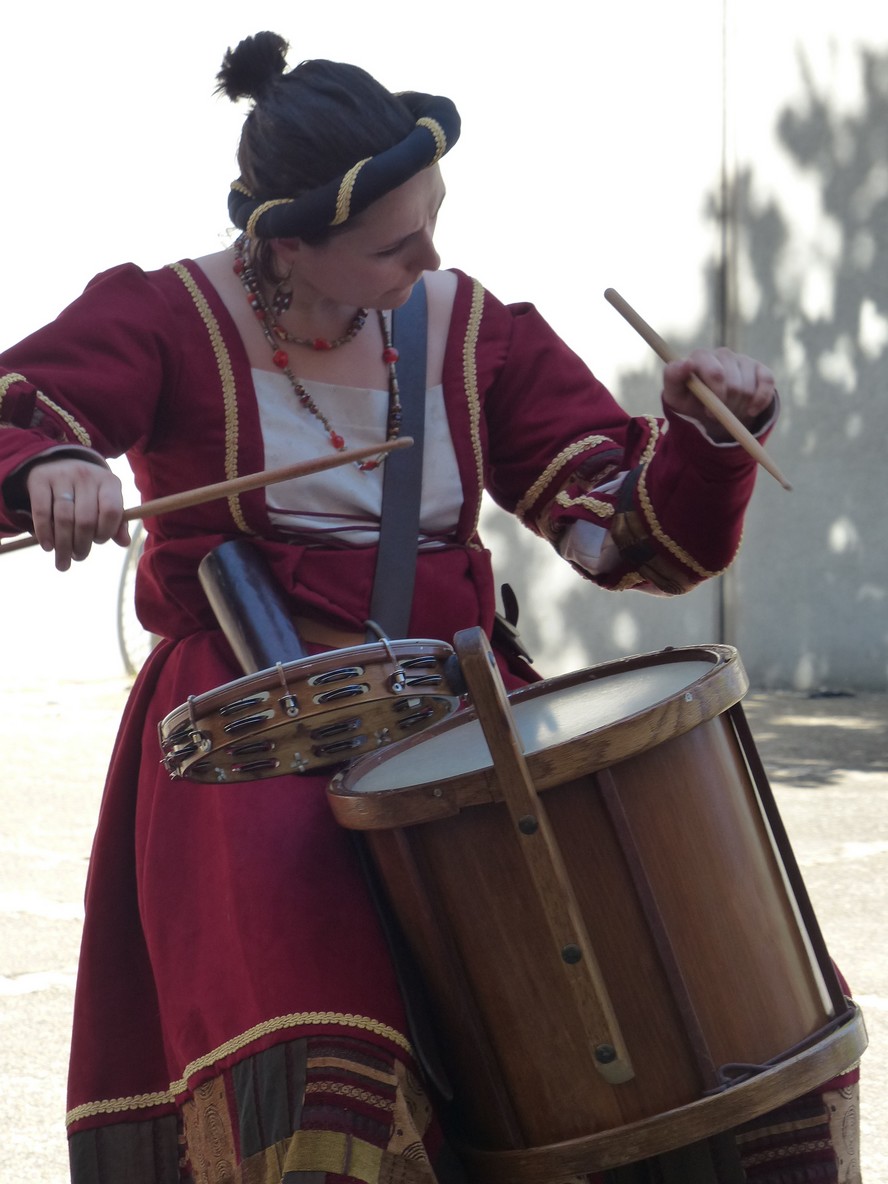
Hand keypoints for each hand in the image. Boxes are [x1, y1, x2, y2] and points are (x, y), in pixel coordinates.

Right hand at [26, 457, 129, 570]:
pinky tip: (48, 547)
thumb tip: (125, 543)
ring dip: (63, 545)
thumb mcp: (106, 500)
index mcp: (108, 482)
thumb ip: (117, 522)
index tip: (98, 542)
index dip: (106, 532)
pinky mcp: (40, 479)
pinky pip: (42, 511)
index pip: (112, 511)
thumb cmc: (88, 490)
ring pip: (64, 518)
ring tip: (63, 561)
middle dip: (82, 545)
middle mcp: (86, 476)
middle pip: (85, 519)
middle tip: (79, 557)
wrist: (59, 461)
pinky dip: (44, 532)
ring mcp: (62, 476)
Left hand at [662, 348, 776, 440]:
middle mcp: (722, 354)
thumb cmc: (689, 400)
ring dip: (739, 407)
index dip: (716, 396)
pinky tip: (749, 410)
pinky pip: (768, 384)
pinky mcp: (760, 369)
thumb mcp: (674, 394)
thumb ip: (673, 377)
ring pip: (748, 389)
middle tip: (714, 415)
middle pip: (734, 385)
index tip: (708, 413)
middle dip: (725, 406)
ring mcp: (742, 360)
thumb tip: (686, 362)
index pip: (716, 374)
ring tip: (726, 410)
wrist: (709, 410)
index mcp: (701, 356)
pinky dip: (760, 402)